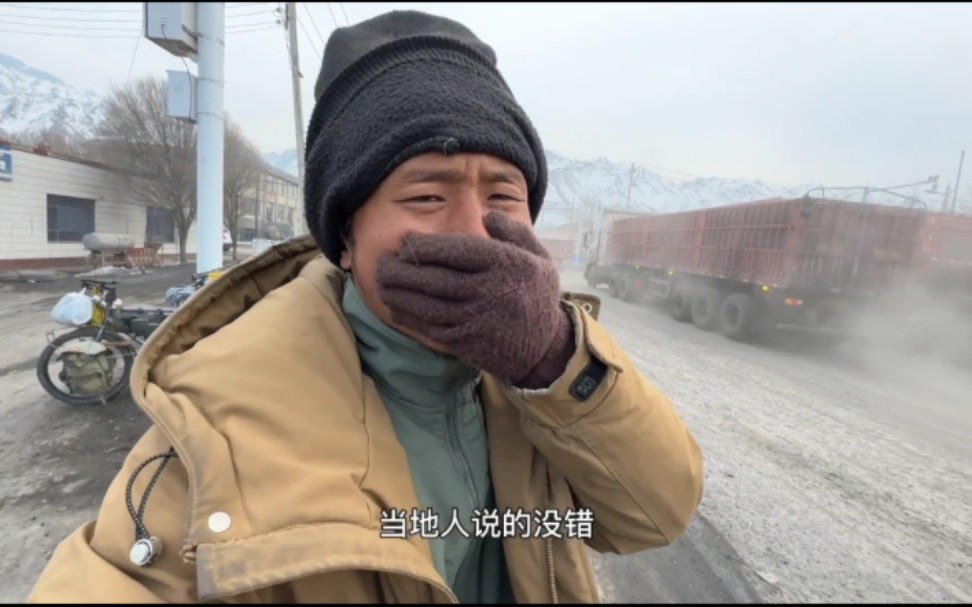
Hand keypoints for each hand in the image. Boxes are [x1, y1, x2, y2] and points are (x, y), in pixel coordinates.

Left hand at [375, 212, 575, 387]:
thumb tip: (486, 214)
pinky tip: (395, 308)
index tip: (405, 242)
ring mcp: (476, 320)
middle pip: (435, 278)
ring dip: (398, 294)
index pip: (456, 250)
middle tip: (382, 263)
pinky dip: (409, 317)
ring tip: (381, 283)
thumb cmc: (536, 295)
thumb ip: (514, 231)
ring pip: (427, 304)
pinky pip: (430, 328)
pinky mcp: (466, 343)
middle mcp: (489, 291)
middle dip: (402, 270)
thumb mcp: (538, 257)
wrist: (546, 348)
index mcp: (505, 264)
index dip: (424, 246)